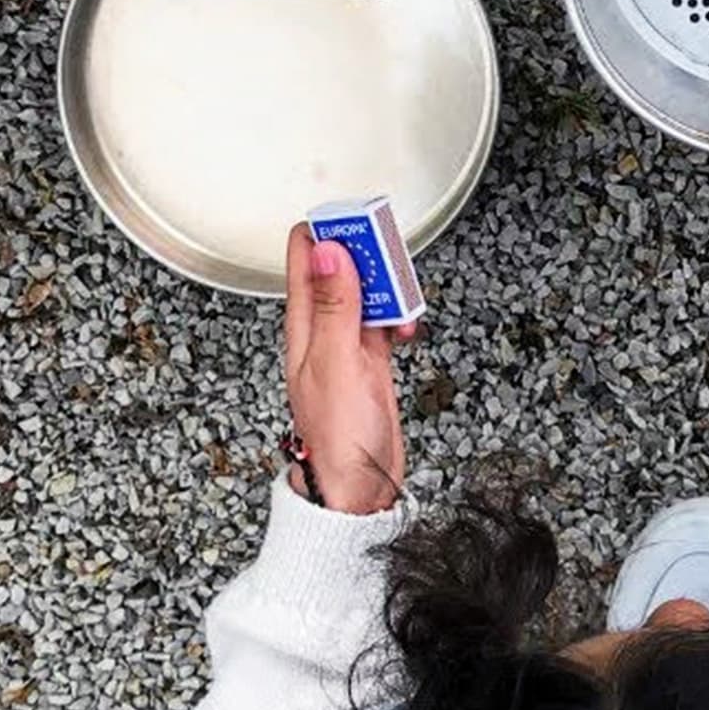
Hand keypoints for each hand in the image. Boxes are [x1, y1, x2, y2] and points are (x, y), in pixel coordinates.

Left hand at [282, 226, 409, 514]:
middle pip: (341, 269)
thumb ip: (334, 307)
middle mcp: (322, 330)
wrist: (358, 489)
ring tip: (401, 295)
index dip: (329, 231)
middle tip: (389, 250)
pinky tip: (405, 326)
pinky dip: (398, 317)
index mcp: (303, 326)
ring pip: (367, 293)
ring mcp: (347, 345)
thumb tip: (327, 252)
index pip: (305, 258)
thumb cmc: (337, 439)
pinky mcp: (370, 361)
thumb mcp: (336, 364)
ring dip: (387, 286)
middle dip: (366, 253)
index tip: (356, 220)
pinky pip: (384, 322)